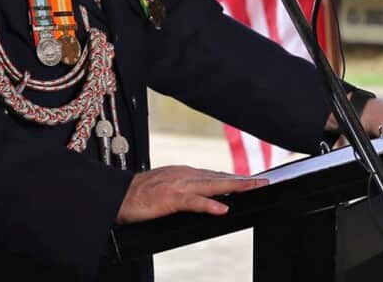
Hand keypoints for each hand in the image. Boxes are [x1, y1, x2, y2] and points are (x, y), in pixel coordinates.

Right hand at [115, 165, 267, 223]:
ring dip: (235, 187)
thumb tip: (205, 197)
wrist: (117, 195)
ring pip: (213, 186)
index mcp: (184, 173)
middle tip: (264, 182)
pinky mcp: (170, 199)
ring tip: (253, 188)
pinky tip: (222, 209)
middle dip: (243, 180)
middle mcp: (185, 175)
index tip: (253, 181)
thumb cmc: (140, 194)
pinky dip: (209, 205)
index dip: (235, 178)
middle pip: (220, 178)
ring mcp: (178, 186)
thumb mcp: (168, 187)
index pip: (216, 175)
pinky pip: (194, 202)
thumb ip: (186, 189)